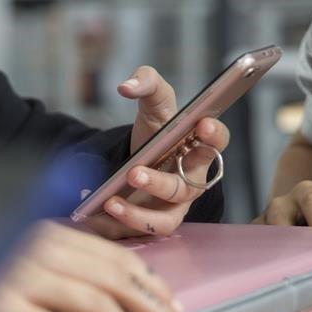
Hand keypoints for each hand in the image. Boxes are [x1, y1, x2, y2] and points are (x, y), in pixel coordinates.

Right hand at [0, 220, 182, 311]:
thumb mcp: (32, 271)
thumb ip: (74, 273)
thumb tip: (140, 297)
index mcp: (48, 235)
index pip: (118, 259)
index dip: (153, 287)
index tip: (173, 311)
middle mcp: (33, 248)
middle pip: (115, 280)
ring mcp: (14, 276)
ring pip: (95, 303)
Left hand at [78, 66, 229, 238]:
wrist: (136, 158)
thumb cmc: (156, 131)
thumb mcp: (153, 103)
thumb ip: (146, 82)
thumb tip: (126, 86)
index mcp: (198, 149)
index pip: (217, 142)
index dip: (213, 136)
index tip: (202, 125)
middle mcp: (191, 181)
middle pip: (186, 187)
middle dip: (160, 182)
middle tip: (134, 172)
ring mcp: (173, 207)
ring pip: (164, 219)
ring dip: (138, 214)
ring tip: (111, 201)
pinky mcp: (151, 222)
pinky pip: (137, 230)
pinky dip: (115, 223)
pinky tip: (94, 209)